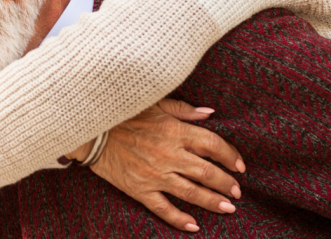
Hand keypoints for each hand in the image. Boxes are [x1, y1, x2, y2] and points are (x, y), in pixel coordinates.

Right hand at [84, 98, 245, 232]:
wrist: (91, 129)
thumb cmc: (123, 113)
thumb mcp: (155, 103)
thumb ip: (184, 109)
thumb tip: (209, 113)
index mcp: (174, 131)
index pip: (212, 144)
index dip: (230, 156)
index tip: (240, 165)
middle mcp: (169, 154)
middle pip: (207, 171)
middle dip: (226, 182)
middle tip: (237, 191)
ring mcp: (154, 174)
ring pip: (191, 192)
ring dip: (213, 201)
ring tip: (229, 208)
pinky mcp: (139, 189)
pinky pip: (163, 208)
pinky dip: (179, 219)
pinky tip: (194, 226)